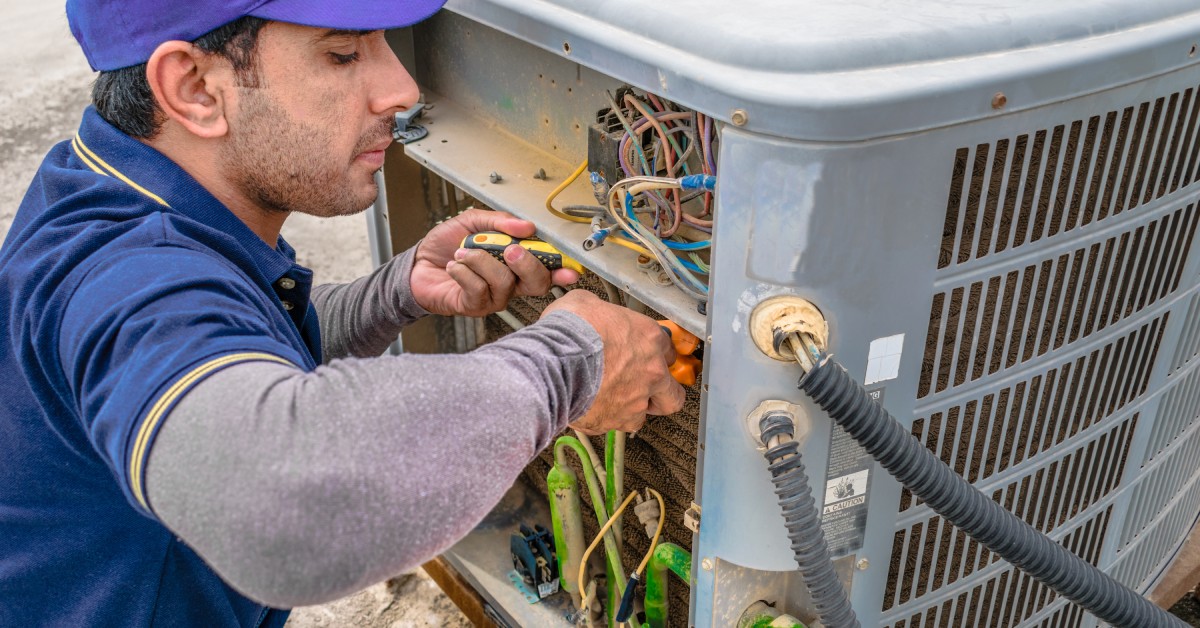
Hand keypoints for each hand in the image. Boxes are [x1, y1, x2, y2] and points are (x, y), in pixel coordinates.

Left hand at [410, 209, 579, 315]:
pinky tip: (454, 266)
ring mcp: (493, 298)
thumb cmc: (446, 245)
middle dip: (527, 264)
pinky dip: (464, 272)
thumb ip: (500, 221)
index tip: (570, 269)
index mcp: (515, 263)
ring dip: (482, 262)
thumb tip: (526, 226)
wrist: (416, 264)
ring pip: (504, 283)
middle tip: (510, 249)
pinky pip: (478, 290)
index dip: (562, 271)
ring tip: (462, 252)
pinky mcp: (474, 306)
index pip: (547, 269)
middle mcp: (510, 283)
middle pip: (537, 283)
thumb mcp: (473, 222)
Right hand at [544, 290, 686, 433]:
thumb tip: (590, 311)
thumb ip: (600, 312)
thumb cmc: (569, 331)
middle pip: (674, 394)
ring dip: (630, 408)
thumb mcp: (586, 303)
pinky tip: (592, 408)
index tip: (648, 357)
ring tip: (610, 401)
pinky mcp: (615, 421)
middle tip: (648, 390)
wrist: (553, 363)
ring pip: (644, 414)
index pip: (668, 350)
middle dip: (663, 394)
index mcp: (649, 338)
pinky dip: (605, 418)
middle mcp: (650, 372)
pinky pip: (615, 424)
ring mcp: (636, 400)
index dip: (656, 355)